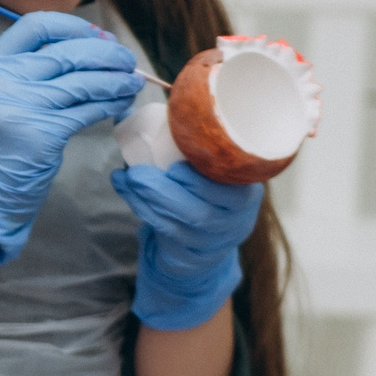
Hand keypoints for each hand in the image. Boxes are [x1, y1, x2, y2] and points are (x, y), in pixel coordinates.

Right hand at [0, 11, 143, 261]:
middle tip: (127, 60)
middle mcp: (2, 81)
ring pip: (84, 82)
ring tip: (132, 82)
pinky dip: (111, 104)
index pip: (36, 26)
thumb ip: (35, 68)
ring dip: (117, 80)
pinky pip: (88, 110)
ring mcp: (22, 107)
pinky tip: (120, 102)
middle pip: (67, 52)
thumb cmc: (2, 140)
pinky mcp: (43, 133)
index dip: (73, 27)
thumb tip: (97, 43)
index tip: (97, 35)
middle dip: (107, 53)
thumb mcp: (3, 94)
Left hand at [113, 162, 260, 328]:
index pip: (235, 193)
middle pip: (200, 214)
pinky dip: (143, 211)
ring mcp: (213, 245)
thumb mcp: (216, 173)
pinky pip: (163, 235)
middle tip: (136, 173)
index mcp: (248, 196)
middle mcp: (236, 223)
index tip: (176, 167)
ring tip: (127, 179)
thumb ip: (200, 153)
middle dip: (163, 192)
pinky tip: (129, 193)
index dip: (203, 183)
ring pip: (177, 226)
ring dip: (146, 201)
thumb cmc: (208, 192)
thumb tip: (150, 117)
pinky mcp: (190, 258)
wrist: (207, 241)